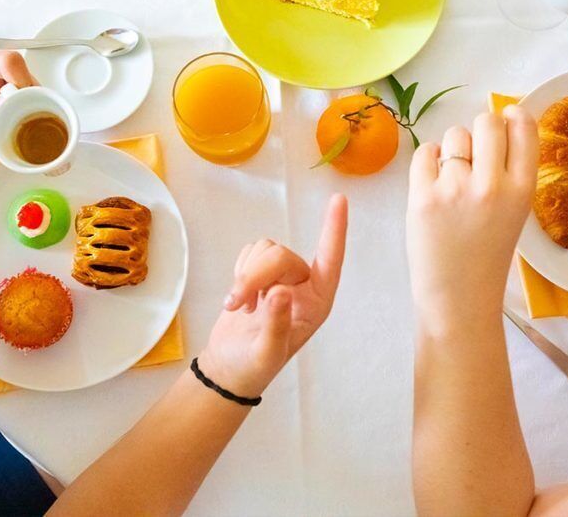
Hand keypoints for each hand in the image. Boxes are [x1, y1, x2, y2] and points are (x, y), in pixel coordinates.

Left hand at [0, 51, 36, 145]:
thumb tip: (3, 104)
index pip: (9, 61)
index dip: (20, 79)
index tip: (17, 102)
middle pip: (26, 73)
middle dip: (30, 95)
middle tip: (23, 115)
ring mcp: (4, 87)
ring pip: (33, 88)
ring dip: (34, 105)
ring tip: (24, 121)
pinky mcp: (10, 101)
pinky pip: (30, 102)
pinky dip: (32, 113)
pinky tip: (25, 123)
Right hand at [198, 194, 347, 397]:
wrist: (228, 367)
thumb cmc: (254, 365)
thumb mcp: (266, 352)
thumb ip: (275, 323)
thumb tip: (280, 292)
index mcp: (317, 302)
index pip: (330, 260)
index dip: (334, 229)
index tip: (339, 199)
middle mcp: (303, 285)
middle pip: (280, 255)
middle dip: (254, 275)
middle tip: (237, 303)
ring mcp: (281, 277)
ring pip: (264, 249)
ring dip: (245, 275)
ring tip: (239, 305)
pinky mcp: (259, 273)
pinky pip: (250, 251)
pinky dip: (238, 271)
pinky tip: (239, 298)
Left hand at [406, 108, 537, 335]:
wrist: (458, 297)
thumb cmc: (486, 255)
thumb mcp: (515, 213)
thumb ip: (509, 173)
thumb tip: (497, 125)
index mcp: (523, 190)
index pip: (525, 128)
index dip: (513, 116)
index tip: (506, 118)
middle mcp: (493, 185)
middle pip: (487, 122)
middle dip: (480, 130)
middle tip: (474, 153)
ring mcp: (456, 189)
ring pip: (454, 135)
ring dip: (452, 149)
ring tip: (453, 180)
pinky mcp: (423, 195)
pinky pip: (425, 152)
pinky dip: (428, 162)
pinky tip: (433, 184)